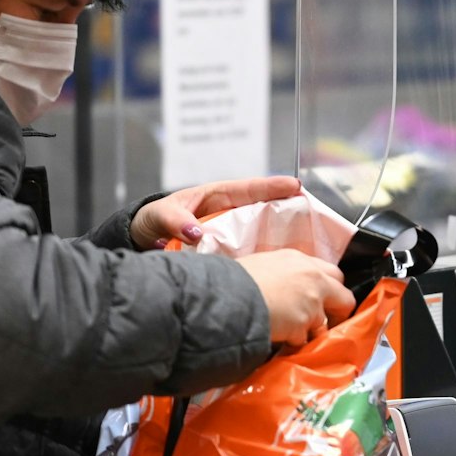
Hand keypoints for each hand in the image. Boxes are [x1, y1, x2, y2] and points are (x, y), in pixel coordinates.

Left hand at [132, 175, 302, 249]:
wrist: (140, 247)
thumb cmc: (151, 223)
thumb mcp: (158, 217)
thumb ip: (174, 221)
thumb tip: (195, 232)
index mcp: (215, 198)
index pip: (248, 189)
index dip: (272, 187)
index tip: (294, 187)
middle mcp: (228, 214)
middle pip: (265, 209)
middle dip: (290, 210)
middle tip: (316, 215)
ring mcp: (231, 234)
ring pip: (263, 232)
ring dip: (284, 237)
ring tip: (310, 244)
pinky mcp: (229, 254)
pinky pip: (253, 252)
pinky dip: (268, 258)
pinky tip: (283, 268)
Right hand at [234, 249, 355, 346]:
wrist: (227, 296)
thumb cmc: (235, 279)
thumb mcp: (262, 265)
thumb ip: (281, 274)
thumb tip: (281, 286)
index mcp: (300, 260)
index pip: (331, 273)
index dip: (329, 288)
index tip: (323, 299)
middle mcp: (312, 278)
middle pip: (344, 297)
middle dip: (337, 312)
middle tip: (324, 322)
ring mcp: (311, 303)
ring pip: (323, 324)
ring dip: (310, 331)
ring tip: (290, 334)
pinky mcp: (303, 325)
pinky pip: (304, 340)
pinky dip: (293, 344)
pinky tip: (279, 341)